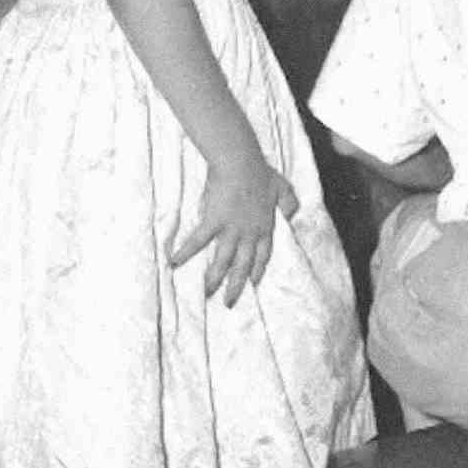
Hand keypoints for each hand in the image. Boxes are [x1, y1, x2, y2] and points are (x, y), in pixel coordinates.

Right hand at [171, 152, 298, 307]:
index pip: (263, 255)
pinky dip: (185, 253)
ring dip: (214, 279)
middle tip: (229, 303)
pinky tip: (174, 263)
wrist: (241, 164)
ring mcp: (230, 229)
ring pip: (222, 261)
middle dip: (236, 286)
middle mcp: (248, 233)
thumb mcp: (282, 188)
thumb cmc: (261, 172)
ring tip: (207, 294)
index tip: (253, 283)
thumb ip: (289, 203)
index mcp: (264, 226)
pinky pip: (197, 241)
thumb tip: (292, 216)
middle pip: (243, 266)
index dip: (257, 270)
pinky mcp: (213, 221)